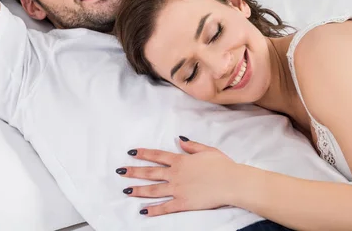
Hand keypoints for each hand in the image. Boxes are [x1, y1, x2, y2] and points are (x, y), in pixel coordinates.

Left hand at [117, 137, 237, 216]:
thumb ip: (191, 146)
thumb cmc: (222, 165)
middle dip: (134, 172)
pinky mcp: (183, 203)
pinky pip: (165, 207)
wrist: (231, 182)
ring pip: (153, 190)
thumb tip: (179, 140)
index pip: (157, 155)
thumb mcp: (207, 150)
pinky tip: (143, 211)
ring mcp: (178, 189)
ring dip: (138, 190)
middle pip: (150, 172)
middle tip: (120, 171)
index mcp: (181, 160)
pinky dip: (153, 210)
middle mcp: (175, 174)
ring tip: (126, 190)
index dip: (143, 154)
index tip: (131, 152)